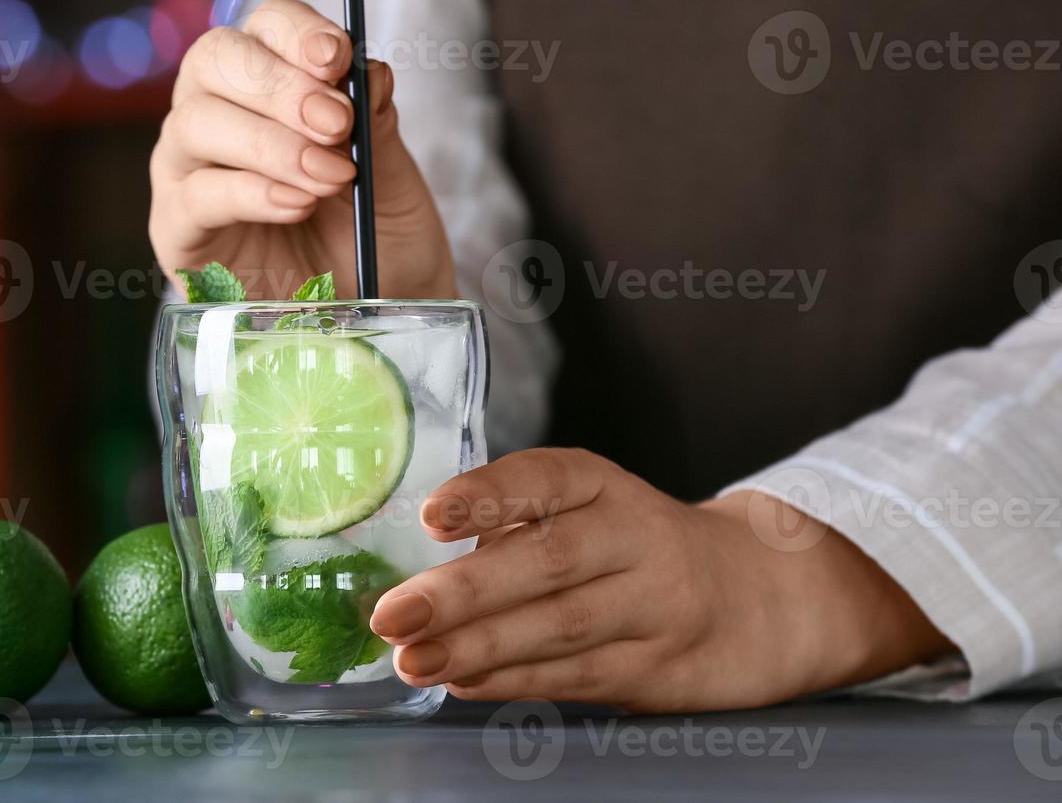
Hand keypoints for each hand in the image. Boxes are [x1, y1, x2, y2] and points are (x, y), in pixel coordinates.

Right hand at [149, 0, 454, 299]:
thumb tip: (369, 69)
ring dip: (271, 143)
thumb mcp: (395, 183)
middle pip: (216, 59)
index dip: (296, 31)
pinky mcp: (177, 230)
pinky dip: (247, 192)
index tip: (338, 58)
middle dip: (280, 85)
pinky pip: (193, 195)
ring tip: (330, 177)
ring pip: (197, 122)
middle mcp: (217, 112)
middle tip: (337, 123)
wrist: (370, 322)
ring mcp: (188, 170)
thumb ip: (377, 127)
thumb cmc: (377, 243)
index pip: (265, 26)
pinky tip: (295, 204)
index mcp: (270, 82)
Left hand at [369, 448, 952, 711]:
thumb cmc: (642, 549)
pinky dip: (516, 681)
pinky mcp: (659, 668)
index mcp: (606, 487)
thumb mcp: (596, 510)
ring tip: (412, 659)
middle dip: (463, 590)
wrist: (766, 599)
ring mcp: (653, 606)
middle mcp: (634, 537)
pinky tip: (464, 682)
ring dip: (478, 647)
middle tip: (393, 612)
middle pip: (549, 560)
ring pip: (560, 627)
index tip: (433, 516)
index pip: (548, 478)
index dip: (490, 494)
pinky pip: (579, 676)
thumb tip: (425, 571)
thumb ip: (523, 528)